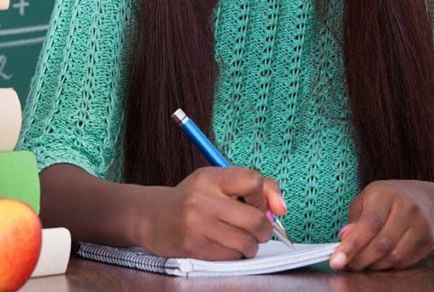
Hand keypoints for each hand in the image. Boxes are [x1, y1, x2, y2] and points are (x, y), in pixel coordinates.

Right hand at [140, 167, 286, 259]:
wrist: (152, 217)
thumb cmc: (192, 199)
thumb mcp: (217, 182)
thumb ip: (255, 187)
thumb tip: (281, 209)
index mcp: (210, 178)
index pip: (253, 181)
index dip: (263, 197)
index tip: (255, 203)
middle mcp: (203, 200)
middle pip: (255, 219)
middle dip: (264, 229)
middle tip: (257, 230)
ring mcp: (197, 225)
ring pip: (246, 243)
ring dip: (250, 245)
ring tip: (240, 240)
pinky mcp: (193, 247)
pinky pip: (231, 257)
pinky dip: (235, 255)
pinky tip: (224, 247)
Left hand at [329, 180, 433, 270]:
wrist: (423, 199)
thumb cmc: (386, 200)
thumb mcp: (365, 201)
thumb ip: (354, 220)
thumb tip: (344, 239)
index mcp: (385, 194)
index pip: (369, 224)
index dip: (352, 245)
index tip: (336, 261)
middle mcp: (407, 207)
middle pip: (382, 243)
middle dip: (360, 260)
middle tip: (347, 265)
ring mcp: (421, 225)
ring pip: (394, 256)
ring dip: (374, 265)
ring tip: (362, 263)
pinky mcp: (427, 241)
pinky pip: (405, 261)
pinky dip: (388, 266)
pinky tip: (378, 261)